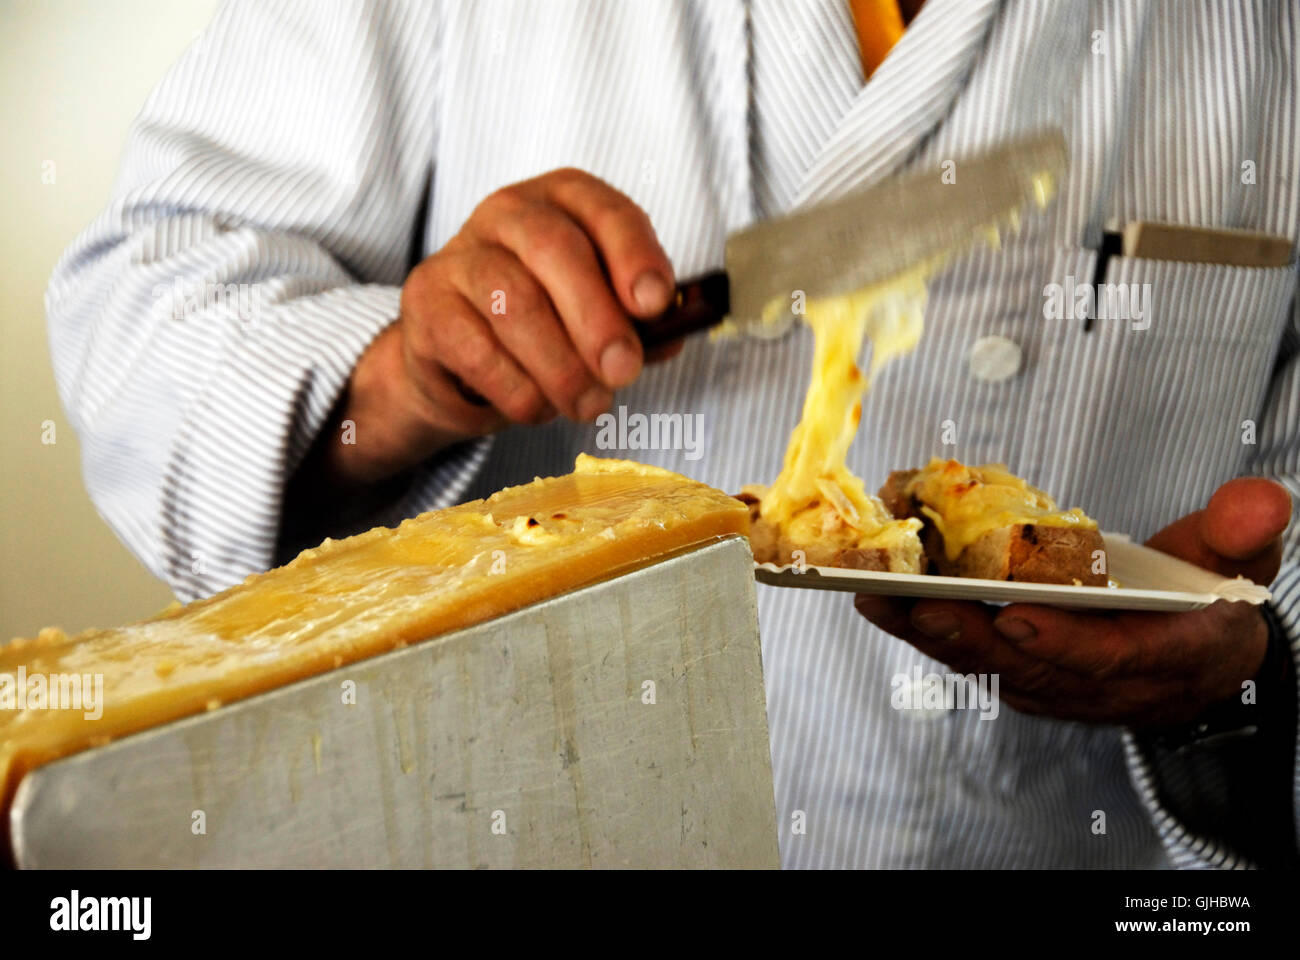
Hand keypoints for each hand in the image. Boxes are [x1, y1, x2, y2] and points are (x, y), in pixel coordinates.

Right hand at [324, 168, 681, 486]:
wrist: (459, 363)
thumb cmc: (545, 327)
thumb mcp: (599, 314)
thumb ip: (639, 320)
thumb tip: (674, 332)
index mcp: (564, 200)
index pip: (605, 212)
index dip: (634, 256)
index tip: (655, 304)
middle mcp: (508, 213)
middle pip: (556, 252)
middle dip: (598, 320)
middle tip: (623, 372)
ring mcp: (460, 255)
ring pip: (516, 306)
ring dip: (562, 368)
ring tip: (587, 404)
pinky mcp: (426, 305)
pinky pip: (478, 351)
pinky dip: (519, 391)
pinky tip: (537, 406)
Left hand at [854, 477, 1292, 725]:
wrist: (1201, 646)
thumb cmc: (1209, 598)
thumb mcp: (1242, 561)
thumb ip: (1245, 530)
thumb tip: (1259, 500)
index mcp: (1174, 658)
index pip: (1117, 660)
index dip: (1067, 642)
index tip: (1018, 617)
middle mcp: (1110, 684)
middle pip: (1033, 668)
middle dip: (970, 638)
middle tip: (915, 605)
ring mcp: (1064, 684)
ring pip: (992, 666)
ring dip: (931, 635)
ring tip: (878, 597)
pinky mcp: (1028, 673)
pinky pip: (975, 655)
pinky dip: (930, 628)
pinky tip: (888, 598)